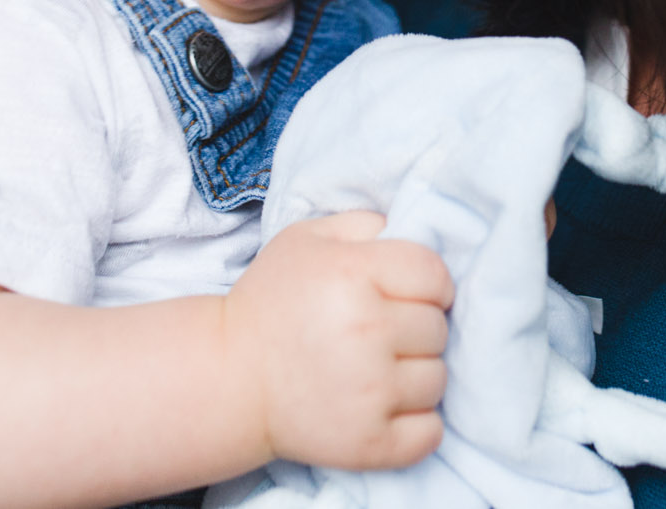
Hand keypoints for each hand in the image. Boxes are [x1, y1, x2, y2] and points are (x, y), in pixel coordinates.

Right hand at [222, 211, 453, 470]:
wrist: (226, 379)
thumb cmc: (270, 303)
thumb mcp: (305, 239)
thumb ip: (363, 224)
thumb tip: (410, 231)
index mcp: (353, 274)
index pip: (435, 274)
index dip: (428, 284)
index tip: (405, 295)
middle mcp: (366, 330)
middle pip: (439, 328)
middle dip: (416, 328)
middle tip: (380, 335)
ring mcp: (369, 392)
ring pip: (438, 380)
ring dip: (416, 375)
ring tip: (378, 371)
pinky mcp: (367, 442)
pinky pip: (430, 433)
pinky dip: (418, 425)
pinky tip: (386, 409)